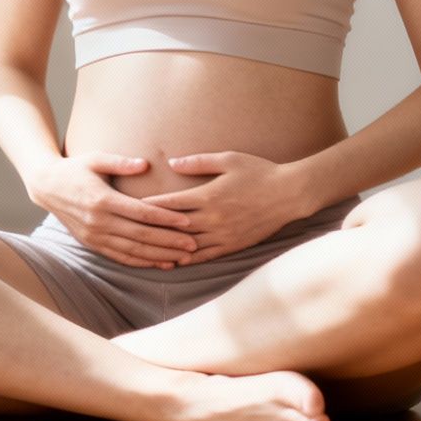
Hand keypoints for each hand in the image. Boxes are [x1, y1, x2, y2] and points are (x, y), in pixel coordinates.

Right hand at [25, 153, 201, 267]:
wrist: (47, 186)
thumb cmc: (75, 168)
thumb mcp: (95, 158)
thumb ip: (120, 162)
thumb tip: (145, 164)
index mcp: (102, 199)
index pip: (140, 213)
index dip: (165, 219)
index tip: (187, 222)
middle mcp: (98, 221)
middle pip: (140, 236)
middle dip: (169, 242)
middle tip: (194, 244)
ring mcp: (95, 236)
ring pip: (133, 251)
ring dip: (159, 256)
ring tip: (183, 258)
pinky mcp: (93, 244)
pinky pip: (121, 257)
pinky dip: (142, 262)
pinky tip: (161, 263)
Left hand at [137, 152, 314, 265]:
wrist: (289, 194)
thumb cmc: (259, 171)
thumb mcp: (229, 159)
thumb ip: (199, 161)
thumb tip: (172, 162)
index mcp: (209, 195)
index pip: (171, 203)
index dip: (150, 206)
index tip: (131, 207)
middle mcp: (213, 218)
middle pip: (175, 227)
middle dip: (153, 229)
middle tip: (132, 231)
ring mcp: (224, 234)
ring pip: (189, 245)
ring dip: (168, 248)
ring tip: (148, 251)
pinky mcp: (234, 245)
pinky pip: (207, 256)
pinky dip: (190, 259)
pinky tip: (177, 261)